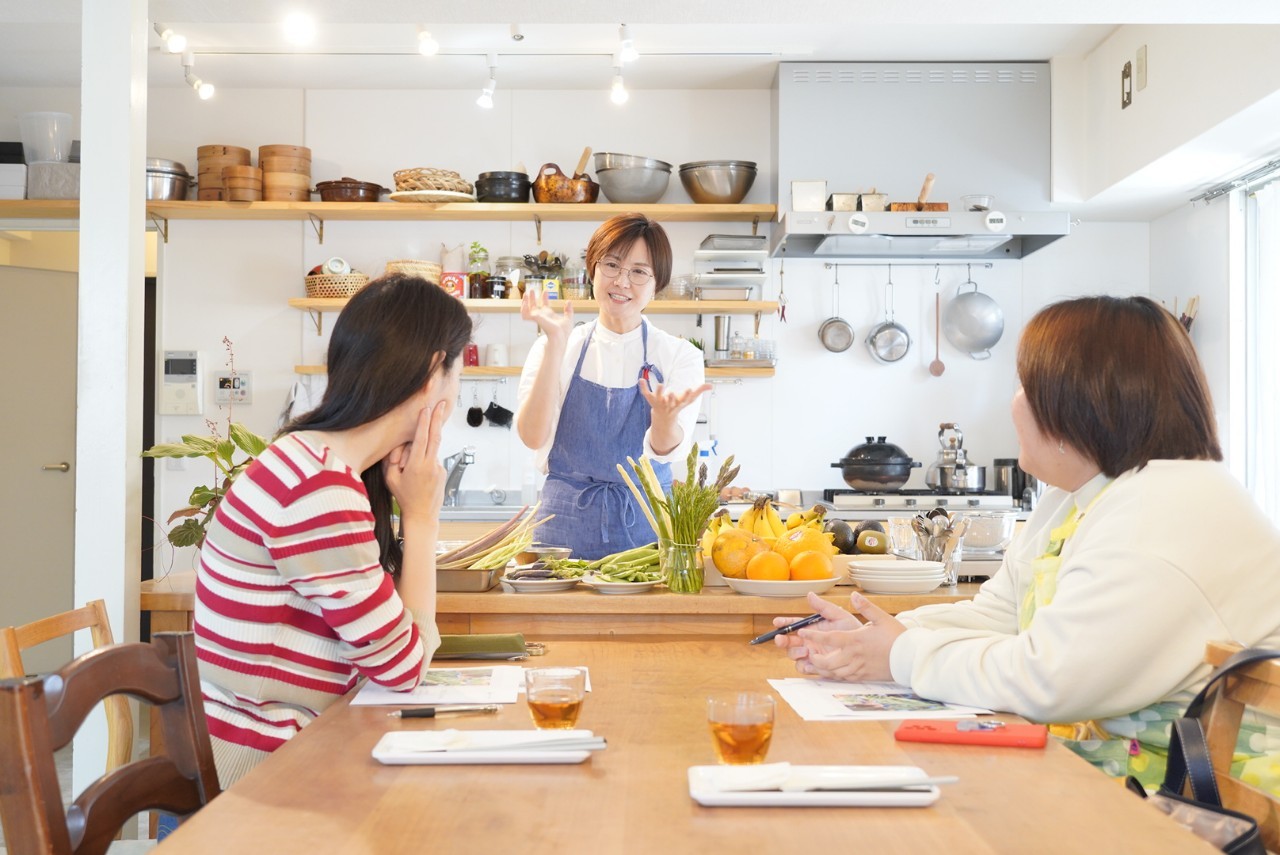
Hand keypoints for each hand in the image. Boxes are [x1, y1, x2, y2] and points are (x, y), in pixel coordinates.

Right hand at [383, 400, 447, 522]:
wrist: (423, 515)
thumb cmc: (403, 497)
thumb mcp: (391, 479)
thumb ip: (393, 460)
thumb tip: (401, 444)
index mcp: (416, 466)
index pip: (422, 439)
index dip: (424, 423)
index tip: (427, 409)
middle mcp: (431, 465)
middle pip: (436, 437)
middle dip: (438, 418)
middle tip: (442, 403)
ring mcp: (439, 468)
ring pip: (431, 450)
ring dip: (423, 450)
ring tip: (409, 471)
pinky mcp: (443, 472)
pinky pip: (432, 460)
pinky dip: (425, 461)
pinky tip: (419, 478)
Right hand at [521, 284, 573, 344]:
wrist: (560, 336)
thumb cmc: (564, 332)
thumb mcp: (568, 318)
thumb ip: (568, 310)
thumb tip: (569, 301)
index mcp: (549, 315)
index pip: (544, 305)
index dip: (544, 297)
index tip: (545, 290)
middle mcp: (542, 316)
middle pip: (534, 306)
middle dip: (532, 298)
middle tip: (531, 290)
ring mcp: (537, 317)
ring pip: (527, 309)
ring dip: (525, 301)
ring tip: (525, 294)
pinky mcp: (534, 318)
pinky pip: (525, 313)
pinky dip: (524, 308)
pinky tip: (524, 302)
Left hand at [638, 379, 710, 428]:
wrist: (664, 418)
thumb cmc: (677, 405)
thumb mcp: (689, 399)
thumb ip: (699, 391)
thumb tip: (711, 386)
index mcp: (678, 404)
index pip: (683, 400)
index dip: (686, 395)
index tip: (689, 389)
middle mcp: (669, 404)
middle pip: (670, 401)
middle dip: (671, 398)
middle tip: (671, 393)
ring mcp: (659, 402)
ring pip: (658, 398)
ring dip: (658, 392)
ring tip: (660, 384)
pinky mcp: (651, 399)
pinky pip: (646, 393)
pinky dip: (643, 387)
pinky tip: (641, 380)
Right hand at [773, 591, 861, 661]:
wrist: (865, 649)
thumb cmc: (853, 630)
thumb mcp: (839, 616)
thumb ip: (823, 607)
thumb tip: (809, 594)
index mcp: (811, 627)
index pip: (793, 624)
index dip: (784, 623)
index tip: (778, 622)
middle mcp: (808, 640)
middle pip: (788, 641)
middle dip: (782, 640)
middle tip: (780, 639)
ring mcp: (811, 654)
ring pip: (793, 655)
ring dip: (794, 653)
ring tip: (804, 651)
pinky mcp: (817, 666)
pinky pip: (804, 668)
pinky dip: (803, 666)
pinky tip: (808, 662)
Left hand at [777, 592, 904, 681]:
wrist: (911, 659)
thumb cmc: (897, 638)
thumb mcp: (882, 617)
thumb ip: (866, 607)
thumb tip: (853, 595)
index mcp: (855, 640)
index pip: (829, 638)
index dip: (814, 636)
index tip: (802, 633)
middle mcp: (854, 656)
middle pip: (827, 662)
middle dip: (814, 659)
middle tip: (808, 653)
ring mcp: (858, 668)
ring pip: (834, 673)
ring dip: (822, 669)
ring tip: (816, 663)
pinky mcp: (864, 676)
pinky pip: (844, 678)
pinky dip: (834, 676)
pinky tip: (832, 672)